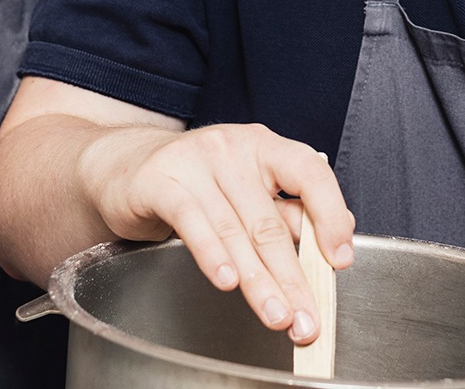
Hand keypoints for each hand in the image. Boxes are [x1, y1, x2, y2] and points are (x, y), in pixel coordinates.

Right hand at [83, 123, 355, 344]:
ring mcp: (195, 162)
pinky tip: (228, 280)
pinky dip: (212, 255)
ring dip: (258, 281)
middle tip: (306, 317)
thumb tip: (327, 246)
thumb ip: (282, 212)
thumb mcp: (244, 189)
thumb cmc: (194, 181)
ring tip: (276, 315)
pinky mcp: (160, 182)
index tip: (340, 258)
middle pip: (270, 222)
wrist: (123, 166)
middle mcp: (233, 149)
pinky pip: (191, 223)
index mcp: (265, 147)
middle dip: (292, 278)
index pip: (311, 173)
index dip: (331, 216)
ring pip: (234, 231)